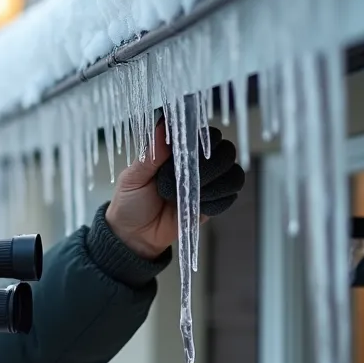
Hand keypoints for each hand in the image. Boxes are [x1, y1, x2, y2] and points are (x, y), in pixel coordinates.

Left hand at [106, 119, 244, 258]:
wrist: (136, 236)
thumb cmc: (130, 202)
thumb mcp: (133, 177)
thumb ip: (150, 154)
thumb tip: (162, 125)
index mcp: (175, 149)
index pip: (201, 132)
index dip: (202, 137)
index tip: (190, 150)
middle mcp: (195, 162)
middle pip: (225, 150)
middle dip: (210, 165)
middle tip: (186, 179)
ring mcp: (207, 182)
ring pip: (233, 172)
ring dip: (215, 184)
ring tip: (191, 195)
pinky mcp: (213, 202)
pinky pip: (229, 196)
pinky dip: (217, 201)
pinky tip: (198, 206)